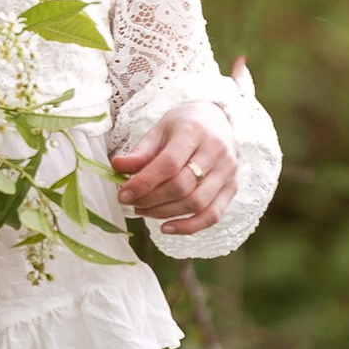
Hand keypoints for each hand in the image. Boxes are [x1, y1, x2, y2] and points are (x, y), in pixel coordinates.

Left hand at [109, 100, 237, 237]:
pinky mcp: (232, 188)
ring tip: (143, 210)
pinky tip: (166, 227)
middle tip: (131, 202)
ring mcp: (227, 172)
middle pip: (182, 186)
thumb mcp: (159, 131)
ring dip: (164, 213)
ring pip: (196, 203)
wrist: (216, 121)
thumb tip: (116, 167)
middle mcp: (216, 152)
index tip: (122, 194)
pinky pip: (212, 215)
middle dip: (151, 200)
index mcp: (194, 132)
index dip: (143, 183)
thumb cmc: (183, 127)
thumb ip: (140, 152)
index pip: (169, 164)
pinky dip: (189, 226)